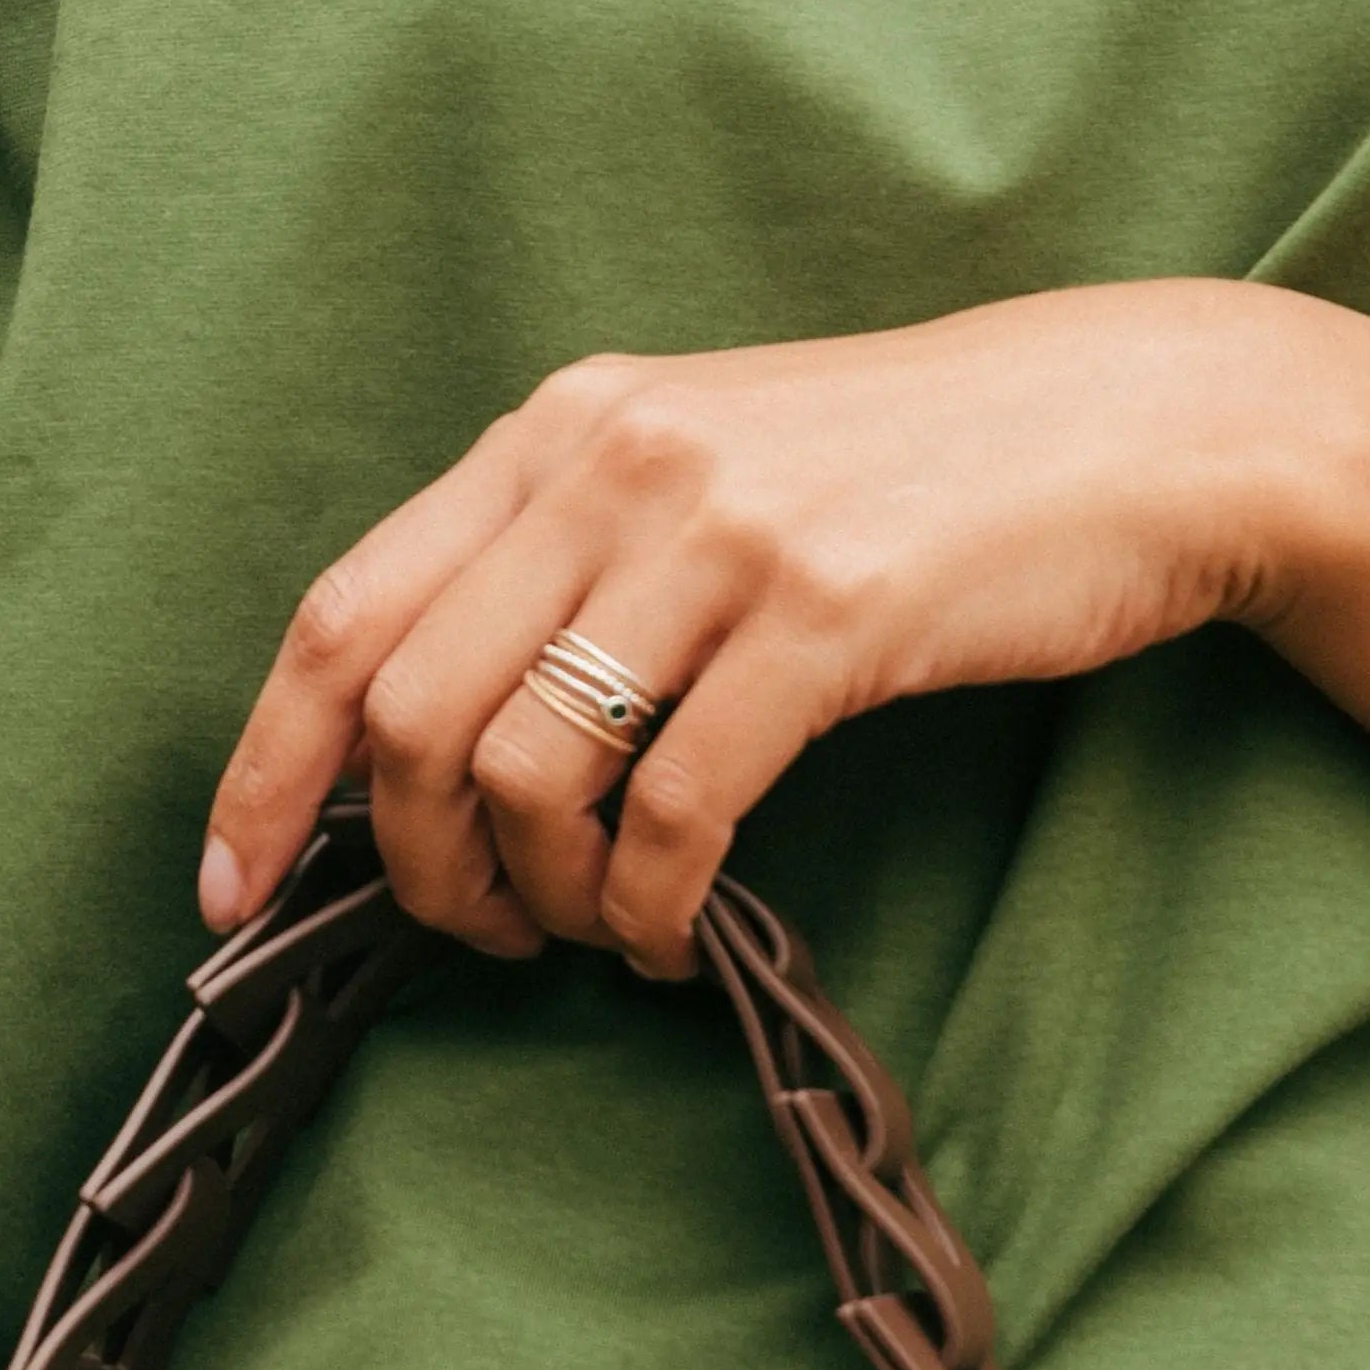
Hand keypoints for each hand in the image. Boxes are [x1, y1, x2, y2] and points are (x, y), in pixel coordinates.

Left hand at [202, 277, 1369, 982]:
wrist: (1136, 426)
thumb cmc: (909, 479)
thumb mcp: (703, 475)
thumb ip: (567, 566)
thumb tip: (434, 743)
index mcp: (560, 431)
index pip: (341, 613)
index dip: (264, 772)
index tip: (232, 893)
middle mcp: (616, 462)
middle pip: (408, 713)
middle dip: (414, 869)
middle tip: (479, 937)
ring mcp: (721, 533)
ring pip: (525, 770)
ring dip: (538, 899)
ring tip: (591, 934)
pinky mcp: (828, 616)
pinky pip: (674, 810)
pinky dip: (648, 911)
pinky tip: (671, 942)